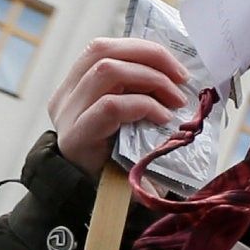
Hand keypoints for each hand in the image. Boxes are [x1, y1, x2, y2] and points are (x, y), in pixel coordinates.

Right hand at [46, 37, 196, 172]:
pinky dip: (144, 106)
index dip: (144, 49)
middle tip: (182, 79)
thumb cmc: (124, 159)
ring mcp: (68, 114)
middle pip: (103, 50)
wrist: (103, 202)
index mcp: (78, 85)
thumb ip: (141, 93)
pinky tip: (163, 119)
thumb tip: (180, 74)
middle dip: (151, 57)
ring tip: (176, 101)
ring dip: (152, 80)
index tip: (177, 68)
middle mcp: (67, 95)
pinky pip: (111, 106)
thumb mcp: (133, 119)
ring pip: (107, 71)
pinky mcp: (77, 136)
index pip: (105, 48)